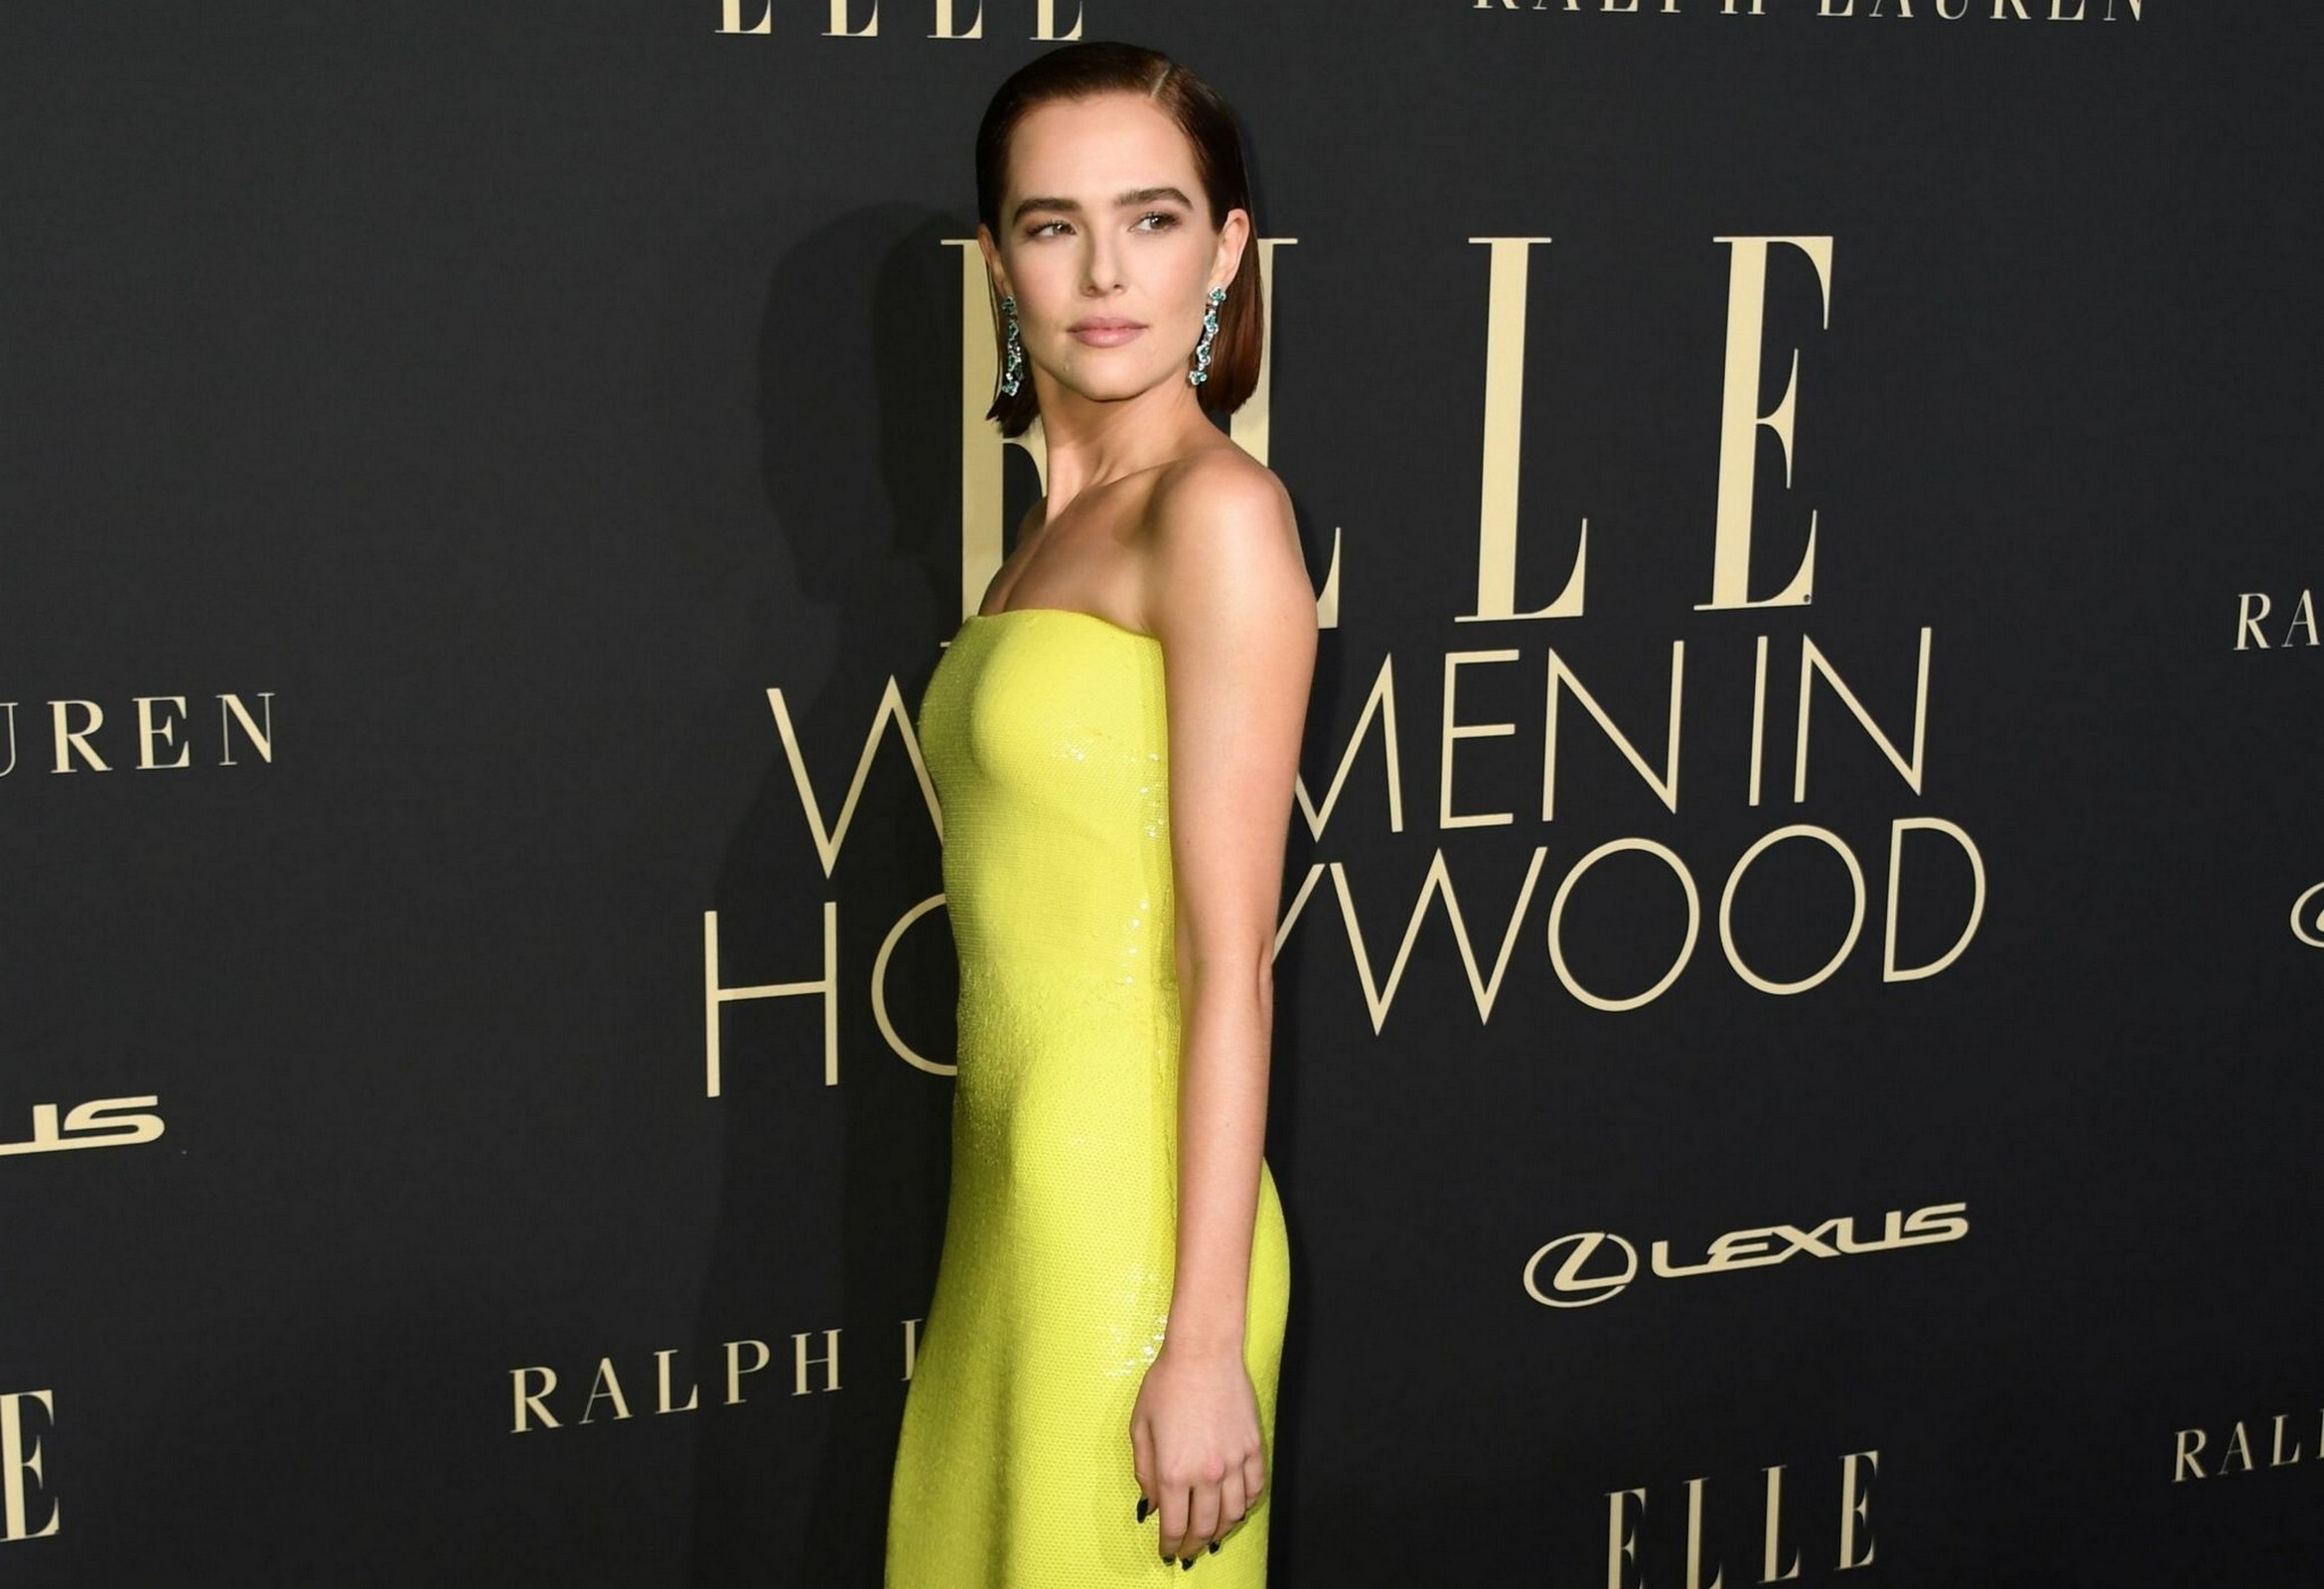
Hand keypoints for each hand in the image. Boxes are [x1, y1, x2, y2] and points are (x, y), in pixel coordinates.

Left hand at [1129, 1337, 1266, 1565]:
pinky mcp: (1253, 1447)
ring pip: (1233, 1514)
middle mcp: (1207, 1473)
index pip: (1174, 1524)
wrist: (1203, 1354)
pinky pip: (1255, 1488)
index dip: (1169, 1544)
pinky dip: (1246, 1505)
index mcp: (1174, 1471)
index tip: (1167, 1552)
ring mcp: (1234, 1462)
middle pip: (1205, 1526)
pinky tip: (1236, 1508)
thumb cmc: (1166, 1384)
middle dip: (1194, 1545)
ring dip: (1222, 1531)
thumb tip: (1152, 1503)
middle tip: (1188, 1551)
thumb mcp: (1140, 1427)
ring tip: (1212, 1536)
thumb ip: (1145, 1471)